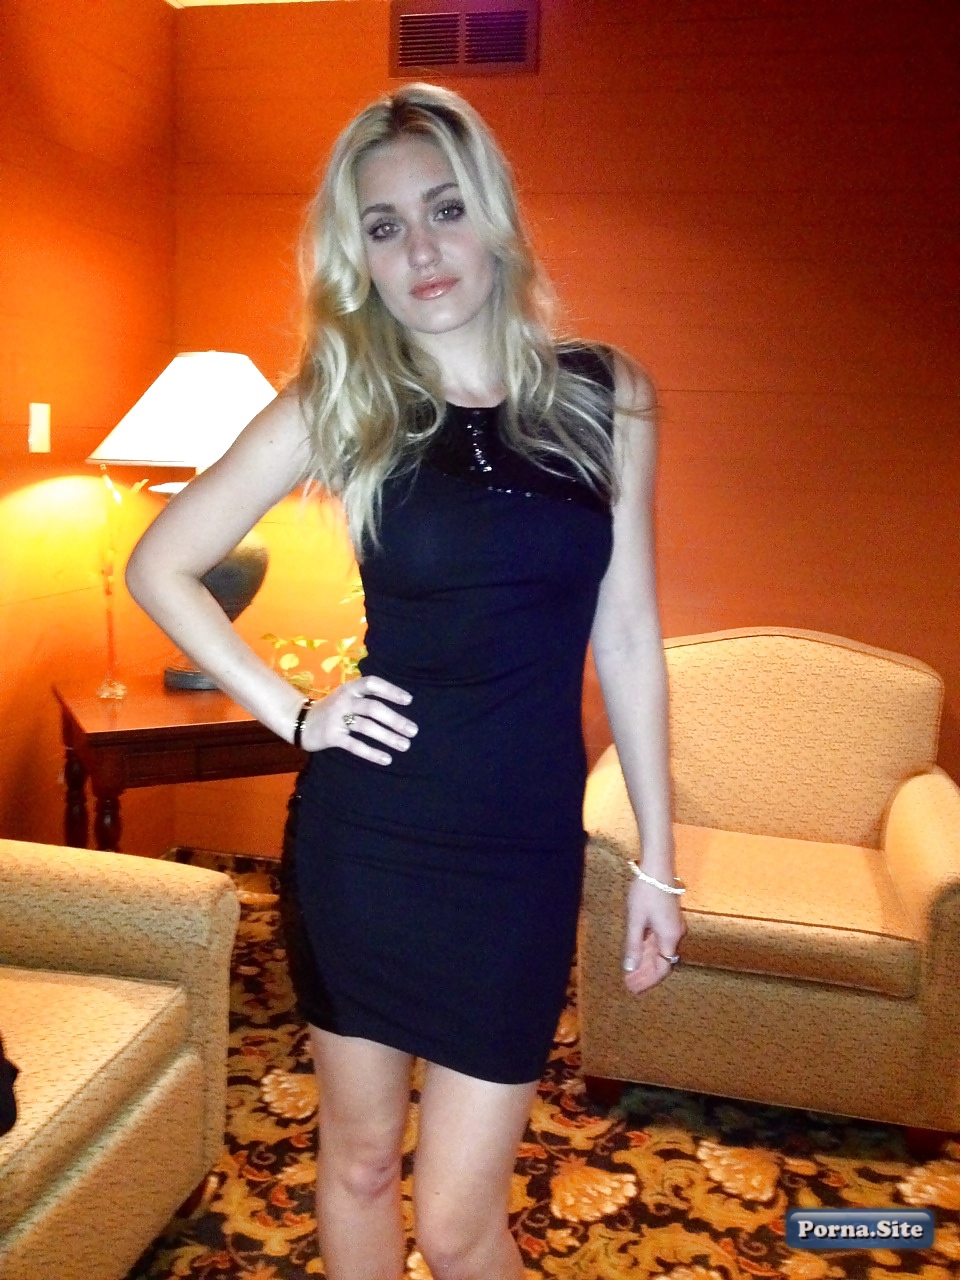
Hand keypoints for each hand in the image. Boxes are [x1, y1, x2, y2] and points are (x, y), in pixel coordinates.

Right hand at [298, 676, 416, 764]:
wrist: (299, 721)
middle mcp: (344, 701)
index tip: (408, 700)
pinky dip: (372, 753)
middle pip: (373, 708)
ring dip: (388, 737)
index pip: (372, 684)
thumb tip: (398, 706)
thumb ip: (366, 698)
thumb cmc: (331, 709)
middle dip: (395, 719)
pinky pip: (355, 745)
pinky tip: (386, 759)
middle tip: (413, 730)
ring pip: (366, 727)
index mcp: (349, 688)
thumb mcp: (345, 696)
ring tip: (405, 745)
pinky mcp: (332, 737)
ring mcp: (336, 719)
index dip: (391, 690)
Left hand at [621, 878, 685, 993]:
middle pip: (662, 961)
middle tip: (629, 985)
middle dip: (645, 974)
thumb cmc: (646, 891)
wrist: (658, 865)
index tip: (633, 988)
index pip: (662, 968)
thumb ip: (633, 945)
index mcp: (669, 936)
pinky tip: (637, 953)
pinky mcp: (668, 917)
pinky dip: (648, 950)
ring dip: (646, 963)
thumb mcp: (636, 919)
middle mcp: (675, 933)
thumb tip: (630, 968)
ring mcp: (673, 925)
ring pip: (660, 951)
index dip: (648, 980)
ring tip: (631, 973)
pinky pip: (659, 940)